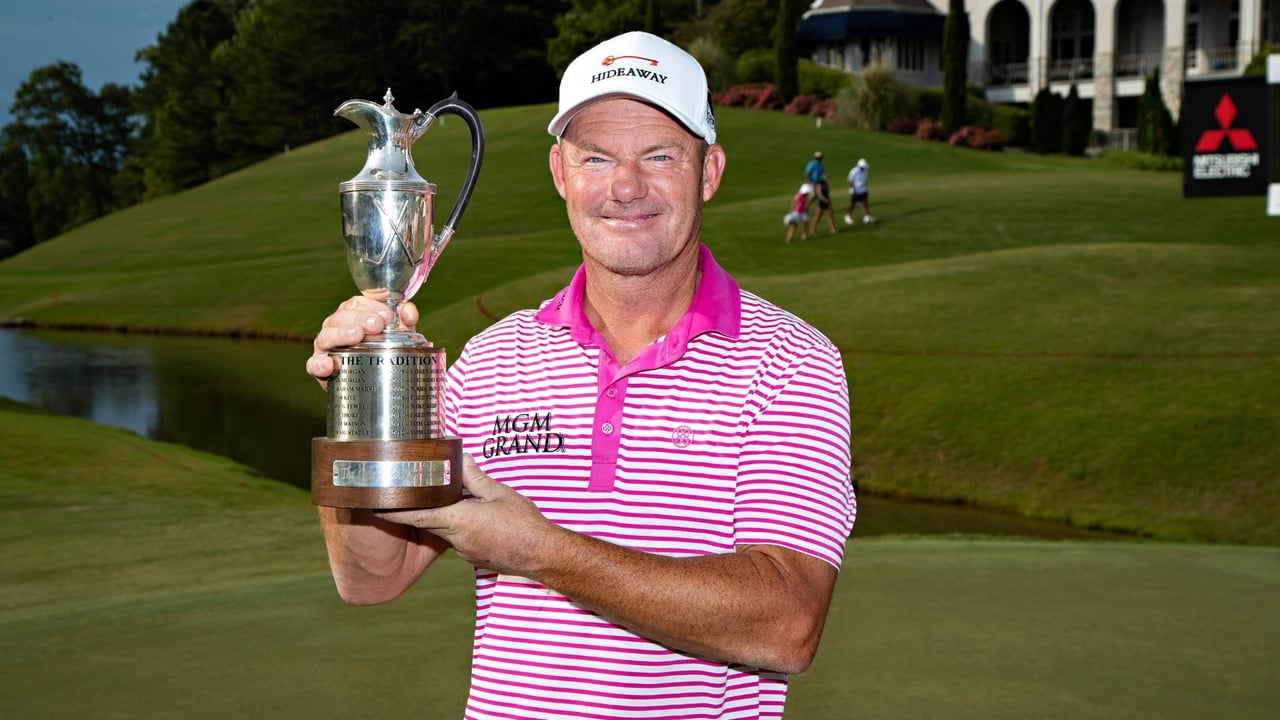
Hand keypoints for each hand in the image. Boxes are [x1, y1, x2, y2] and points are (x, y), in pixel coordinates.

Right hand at [304, 295, 419, 387]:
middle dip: (359, 318)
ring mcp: (326, 346)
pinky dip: (319, 363)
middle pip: (341, 316)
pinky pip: (314, 364)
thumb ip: (404, 321)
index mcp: (352, 315)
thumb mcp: (397, 335)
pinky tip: (328, 364)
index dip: (371, 306)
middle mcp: (336, 327)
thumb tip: (409, 311)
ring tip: (357, 335)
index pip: (356, 303)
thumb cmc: (382, 351)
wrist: (373, 382)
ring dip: (341, 334)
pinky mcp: (320, 367)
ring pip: (327, 335)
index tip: (387, 314)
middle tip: (376, 325)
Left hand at [376, 455, 556, 576]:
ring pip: (445, 531)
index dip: (394, 511)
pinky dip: (458, 528)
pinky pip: (459, 540)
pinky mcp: (475, 557)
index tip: (374, 506)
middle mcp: (457, 539)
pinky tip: (473, 519)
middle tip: (405, 495)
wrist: (542, 556)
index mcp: (460, 520)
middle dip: (415, 511)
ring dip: (441, 518)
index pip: (418, 516)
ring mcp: (465, 551)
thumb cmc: (524, 524)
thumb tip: (460, 459)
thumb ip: (476, 478)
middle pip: (428, 523)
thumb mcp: (500, 494)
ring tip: (445, 502)